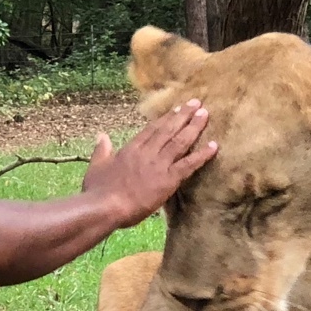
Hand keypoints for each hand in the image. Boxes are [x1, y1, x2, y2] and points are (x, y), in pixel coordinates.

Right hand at [82, 98, 215, 226]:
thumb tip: (101, 136)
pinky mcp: (168, 180)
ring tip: (205, 114)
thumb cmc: (98, 190)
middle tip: (197, 103)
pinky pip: (189, 165)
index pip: (152, 129)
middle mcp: (147, 152)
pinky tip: (214, 146)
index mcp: (131, 149)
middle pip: (169, 130)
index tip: (177, 108)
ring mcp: (159, 165)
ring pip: (180, 142)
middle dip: (184, 115)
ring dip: (194, 127)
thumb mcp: (96, 166)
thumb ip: (101, 150)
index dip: (166, 118)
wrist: (104, 206)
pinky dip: (202, 155)